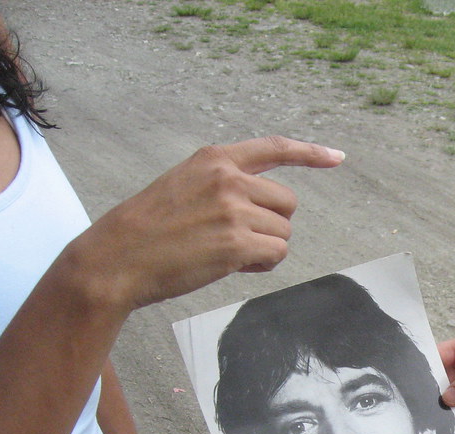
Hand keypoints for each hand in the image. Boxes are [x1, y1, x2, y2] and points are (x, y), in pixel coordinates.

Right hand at [63, 136, 344, 311]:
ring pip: (283, 232)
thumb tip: (264, 208)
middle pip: (287, 203)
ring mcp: (234, 210)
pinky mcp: (237, 243)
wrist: (116, 258)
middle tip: (238, 238)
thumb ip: (222, 186)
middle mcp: (229, 179)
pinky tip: (233, 265)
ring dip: (264, 247)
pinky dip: (262, 264)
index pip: (274, 148)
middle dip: (272, 223)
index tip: (337, 157)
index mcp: (215, 159)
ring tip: (225, 252)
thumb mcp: (182, 185)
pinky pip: (276, 254)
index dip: (310, 153)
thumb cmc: (148, 229)